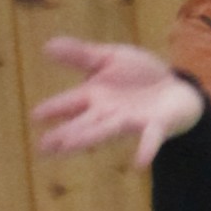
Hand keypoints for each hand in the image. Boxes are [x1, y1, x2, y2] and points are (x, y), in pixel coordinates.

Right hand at [32, 36, 206, 168]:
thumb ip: (81, 55)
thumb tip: (46, 46)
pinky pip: (149, 139)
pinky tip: (139, 164)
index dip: (55, 108)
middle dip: (64, 133)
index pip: (70, 101)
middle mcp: (108, 112)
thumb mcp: (109, 57)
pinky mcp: (155, 125)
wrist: (175, 87)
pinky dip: (145, 150)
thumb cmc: (138, 76)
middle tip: (43, 147)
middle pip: (83, 123)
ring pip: (107, 130)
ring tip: (69, 147)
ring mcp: (131, 120)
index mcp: (95, 95)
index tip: (35, 116)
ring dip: (88, 138)